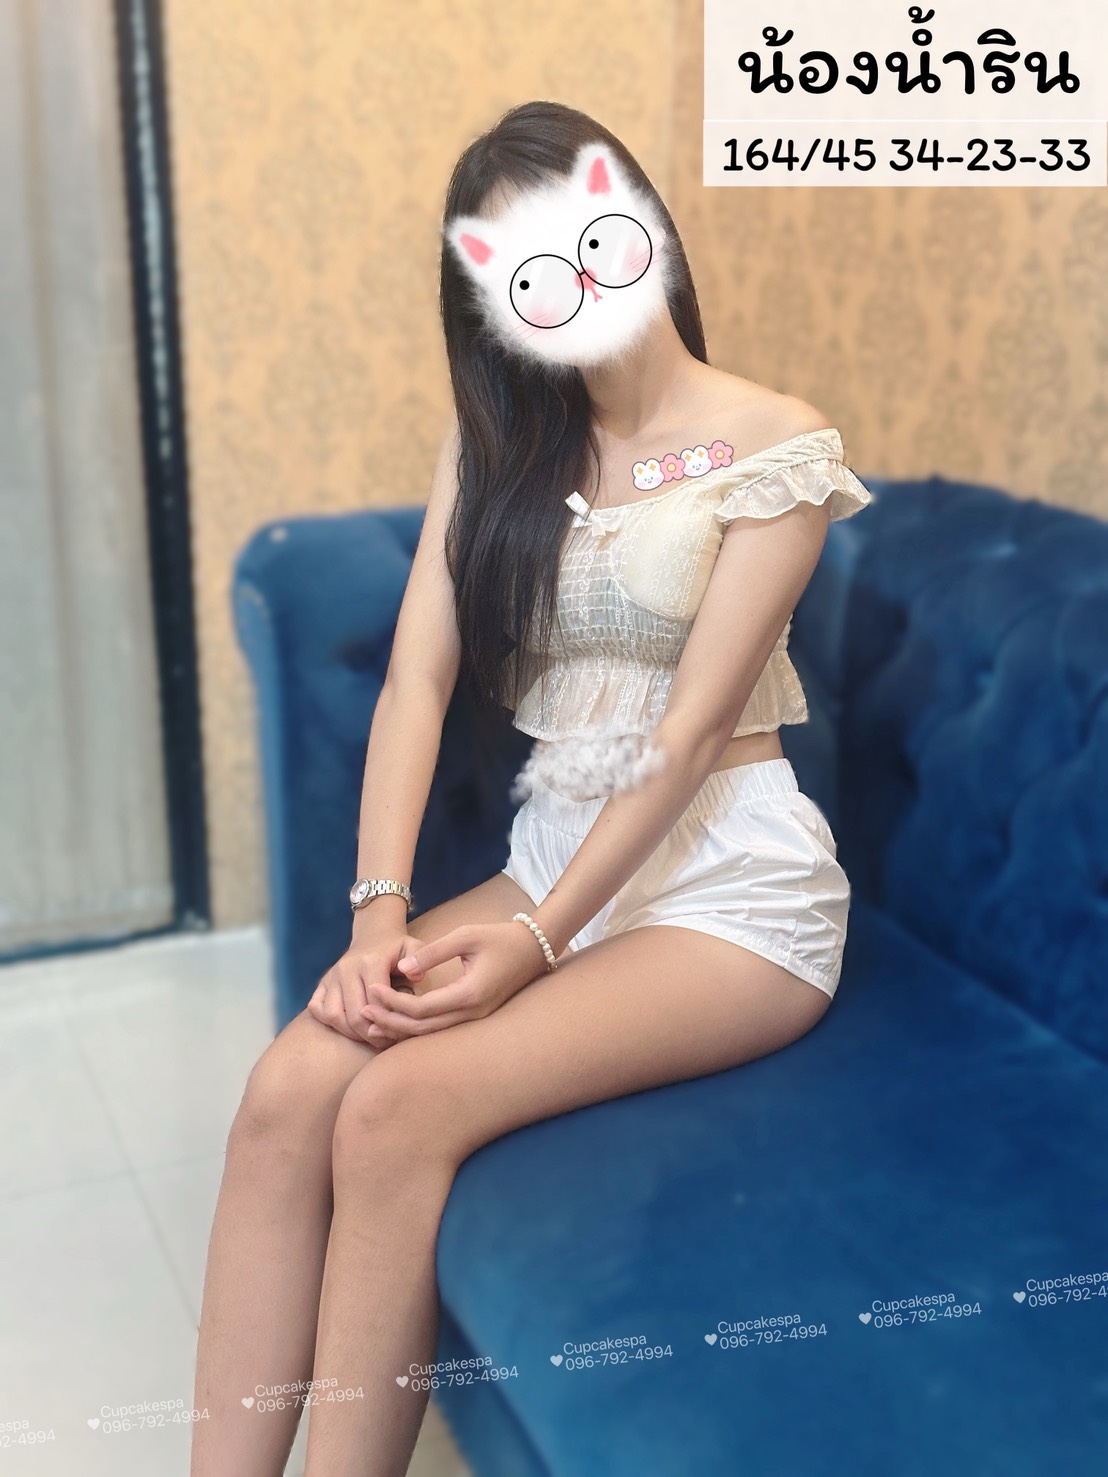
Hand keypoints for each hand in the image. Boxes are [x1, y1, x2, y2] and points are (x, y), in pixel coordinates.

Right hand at [308, 931, 424, 1044]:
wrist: (373, 935)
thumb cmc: (397, 948)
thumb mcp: (413, 947)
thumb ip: (419, 959)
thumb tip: (415, 976)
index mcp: (370, 961)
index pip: (376, 1000)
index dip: (388, 1020)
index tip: (400, 1030)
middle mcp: (347, 968)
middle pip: (354, 1013)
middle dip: (371, 1033)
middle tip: (386, 1041)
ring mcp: (332, 976)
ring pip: (333, 1015)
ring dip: (351, 1033)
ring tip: (370, 1037)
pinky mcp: (322, 983)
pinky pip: (316, 1009)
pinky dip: (330, 1023)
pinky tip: (350, 1027)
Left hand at [357, 921, 551, 1042]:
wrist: (534, 948)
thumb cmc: (500, 937)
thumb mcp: (465, 936)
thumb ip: (432, 953)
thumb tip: (402, 968)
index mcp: (469, 994)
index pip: (421, 1008)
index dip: (392, 1002)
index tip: (371, 990)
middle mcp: (472, 1013)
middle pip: (422, 1029)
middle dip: (390, 1021)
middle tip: (363, 1011)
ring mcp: (475, 1019)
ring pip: (431, 1034)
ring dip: (401, 1029)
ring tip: (373, 1023)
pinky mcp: (475, 1017)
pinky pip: (440, 1029)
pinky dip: (417, 1027)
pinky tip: (399, 1023)